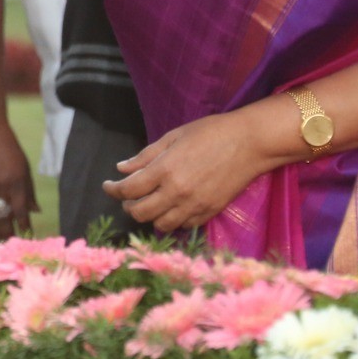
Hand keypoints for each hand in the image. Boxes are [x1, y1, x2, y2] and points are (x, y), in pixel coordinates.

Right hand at [0, 122, 36, 238]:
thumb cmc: (9, 149)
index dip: (23, 225)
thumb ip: (29, 191)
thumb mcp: (24, 168)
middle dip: (7, 232)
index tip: (25, 235)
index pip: (21, 211)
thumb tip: (35, 211)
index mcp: (16, 183)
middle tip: (10, 241)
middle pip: (4, 218)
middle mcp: (0, 188)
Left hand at [102, 112, 270, 231]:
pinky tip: (171, 207)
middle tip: (126, 196)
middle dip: (128, 206)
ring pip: (161, 225)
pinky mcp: (210, 212)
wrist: (249, 143)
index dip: (112, 189)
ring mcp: (195, 205)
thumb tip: (121, 168)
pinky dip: (172, 220)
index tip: (107, 185)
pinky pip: (184, 226)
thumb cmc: (210, 133)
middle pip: (140, 213)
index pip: (128, 189)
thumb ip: (145, 156)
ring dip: (149, 216)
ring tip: (148, 203)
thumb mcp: (172, 137)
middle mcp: (177, 192)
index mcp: (165, 170)